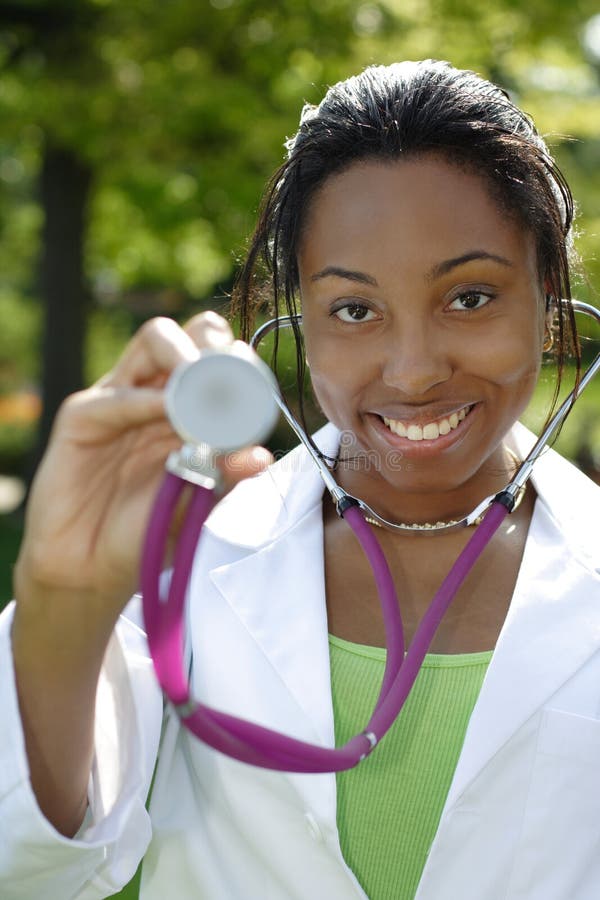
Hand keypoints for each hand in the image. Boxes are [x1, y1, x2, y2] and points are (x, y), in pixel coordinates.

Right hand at [14, 312, 273, 619]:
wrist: (90, 567)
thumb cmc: (147, 533)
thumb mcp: (197, 506)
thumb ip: (226, 478)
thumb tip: (261, 455)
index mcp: (192, 411)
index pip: (223, 362)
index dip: (243, 367)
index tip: (257, 393)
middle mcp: (159, 395)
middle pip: (192, 334)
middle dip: (216, 344)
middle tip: (230, 377)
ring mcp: (121, 399)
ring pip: (155, 340)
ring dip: (185, 354)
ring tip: (202, 389)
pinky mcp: (83, 415)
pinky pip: (117, 395)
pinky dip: (146, 400)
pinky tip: (166, 413)